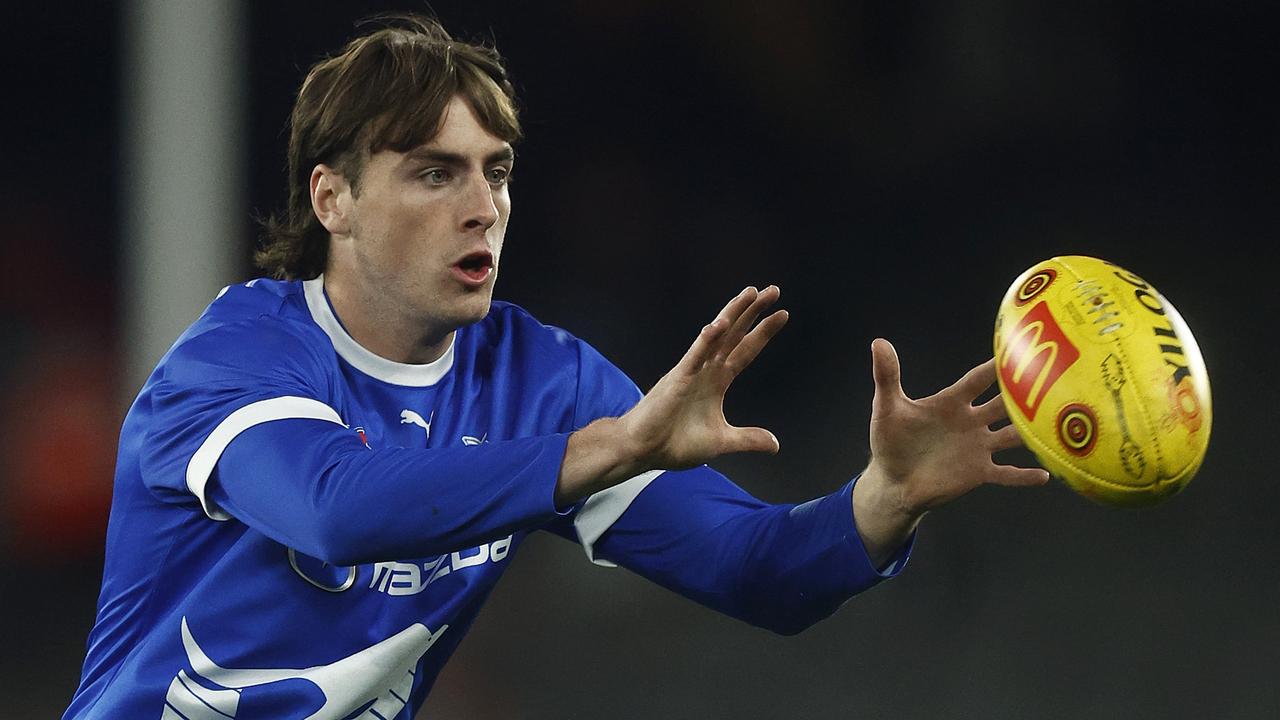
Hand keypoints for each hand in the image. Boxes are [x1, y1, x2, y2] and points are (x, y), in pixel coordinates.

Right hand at [618, 285, 788, 469]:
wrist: (644, 450)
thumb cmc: (675, 443)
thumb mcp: (720, 441)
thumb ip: (748, 439)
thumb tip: (775, 444)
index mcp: (717, 382)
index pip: (744, 351)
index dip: (763, 333)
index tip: (783, 314)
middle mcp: (706, 370)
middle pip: (734, 334)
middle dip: (753, 312)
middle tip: (773, 290)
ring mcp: (692, 371)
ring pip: (716, 336)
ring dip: (733, 314)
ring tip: (750, 293)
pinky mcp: (677, 379)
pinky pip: (694, 356)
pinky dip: (706, 340)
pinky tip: (719, 324)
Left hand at [853, 339, 1048, 564]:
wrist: (894, 481)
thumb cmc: (891, 440)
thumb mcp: (887, 407)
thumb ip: (887, 376)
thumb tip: (879, 342)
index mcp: (952, 402)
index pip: (979, 380)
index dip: (997, 366)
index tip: (1021, 348)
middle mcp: (971, 421)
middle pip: (1005, 404)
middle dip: (1026, 393)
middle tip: (1055, 379)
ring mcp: (978, 447)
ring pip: (1013, 436)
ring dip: (1033, 431)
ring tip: (1061, 424)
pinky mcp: (979, 472)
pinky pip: (1007, 473)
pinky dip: (1025, 475)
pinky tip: (1048, 474)